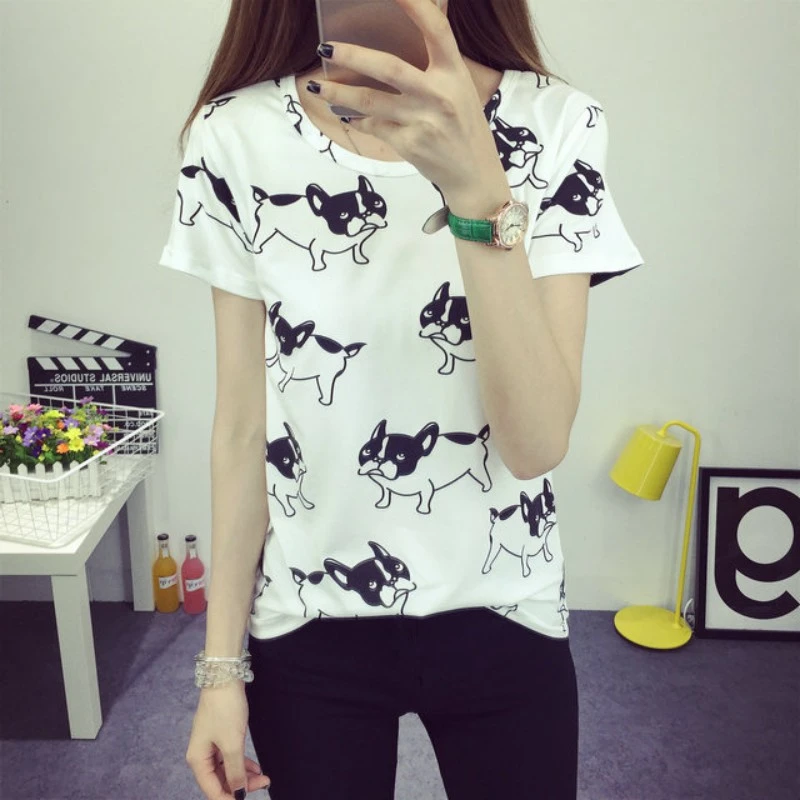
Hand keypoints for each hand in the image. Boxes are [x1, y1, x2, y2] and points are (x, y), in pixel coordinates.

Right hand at [186, 681, 270, 798]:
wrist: (225, 678)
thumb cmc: (225, 710)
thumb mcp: (232, 744)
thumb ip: (235, 772)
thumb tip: (238, 794)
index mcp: (197, 760)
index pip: (212, 790)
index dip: (229, 798)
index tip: (248, 799)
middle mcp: (200, 755)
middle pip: (219, 780)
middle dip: (240, 785)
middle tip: (263, 784)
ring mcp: (210, 745)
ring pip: (226, 769)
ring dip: (243, 775)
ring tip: (263, 777)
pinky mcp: (220, 735)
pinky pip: (230, 757)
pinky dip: (242, 763)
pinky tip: (255, 767)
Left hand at [310, 0, 504, 198]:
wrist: (474, 175)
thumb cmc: (465, 128)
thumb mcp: (461, 90)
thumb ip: (437, 64)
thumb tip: (405, 36)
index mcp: (455, 73)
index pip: (436, 29)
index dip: (414, 4)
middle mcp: (439, 94)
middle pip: (388, 67)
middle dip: (351, 56)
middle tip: (324, 48)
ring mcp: (423, 121)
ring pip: (370, 101)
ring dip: (338, 93)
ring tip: (317, 87)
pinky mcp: (410, 144)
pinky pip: (374, 126)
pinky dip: (357, 119)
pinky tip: (346, 115)